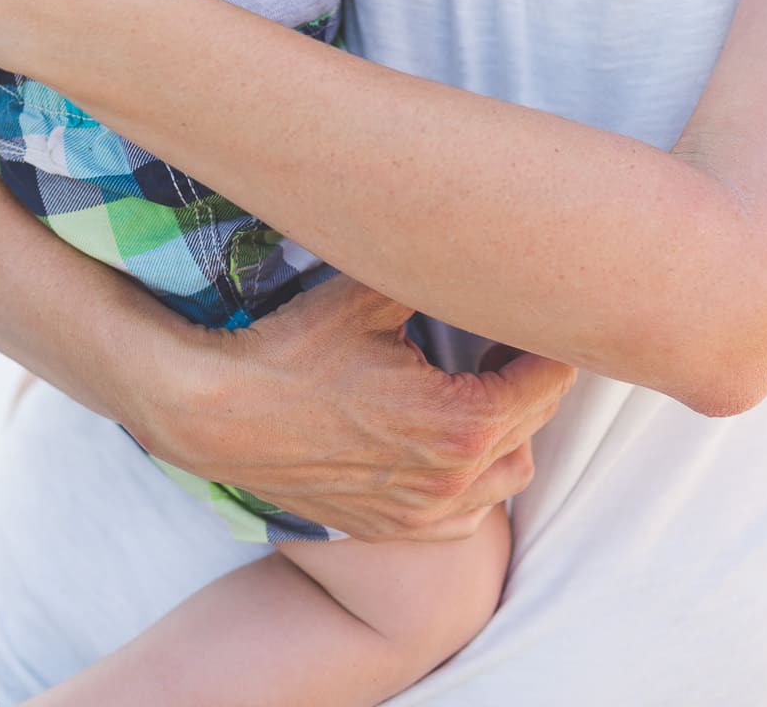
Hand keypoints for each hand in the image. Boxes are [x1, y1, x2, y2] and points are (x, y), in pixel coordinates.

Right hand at [133, 275, 575, 541]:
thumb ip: (435, 270)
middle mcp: (452, 483)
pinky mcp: (393, 529)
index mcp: (461, 424)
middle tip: (509, 330)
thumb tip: (478, 236)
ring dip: (511, 430)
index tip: (537, 307)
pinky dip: (476, 479)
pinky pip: (468, 515)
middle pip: (535, 424)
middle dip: (532, 375)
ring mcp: (422, 516)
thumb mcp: (371, 293)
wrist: (218, 414)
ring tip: (483, 382)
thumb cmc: (293, 349)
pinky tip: (449, 438)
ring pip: (509, 476)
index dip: (549, 337)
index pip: (547, 380)